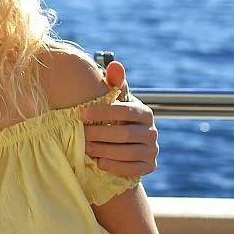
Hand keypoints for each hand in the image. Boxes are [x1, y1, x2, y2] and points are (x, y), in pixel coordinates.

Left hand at [80, 59, 157, 179]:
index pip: (125, 110)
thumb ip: (114, 84)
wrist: (125, 147)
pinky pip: (132, 169)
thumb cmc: (116, 119)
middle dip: (101, 134)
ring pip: (128, 152)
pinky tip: (99, 162)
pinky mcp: (149, 166)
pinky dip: (115, 166)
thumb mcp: (115, 101)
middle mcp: (152, 131)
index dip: (104, 112)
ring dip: (104, 150)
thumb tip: (115, 64)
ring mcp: (152, 150)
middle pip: (125, 133)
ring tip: (85, 148)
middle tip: (81, 134)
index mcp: (144, 112)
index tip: (83, 113)